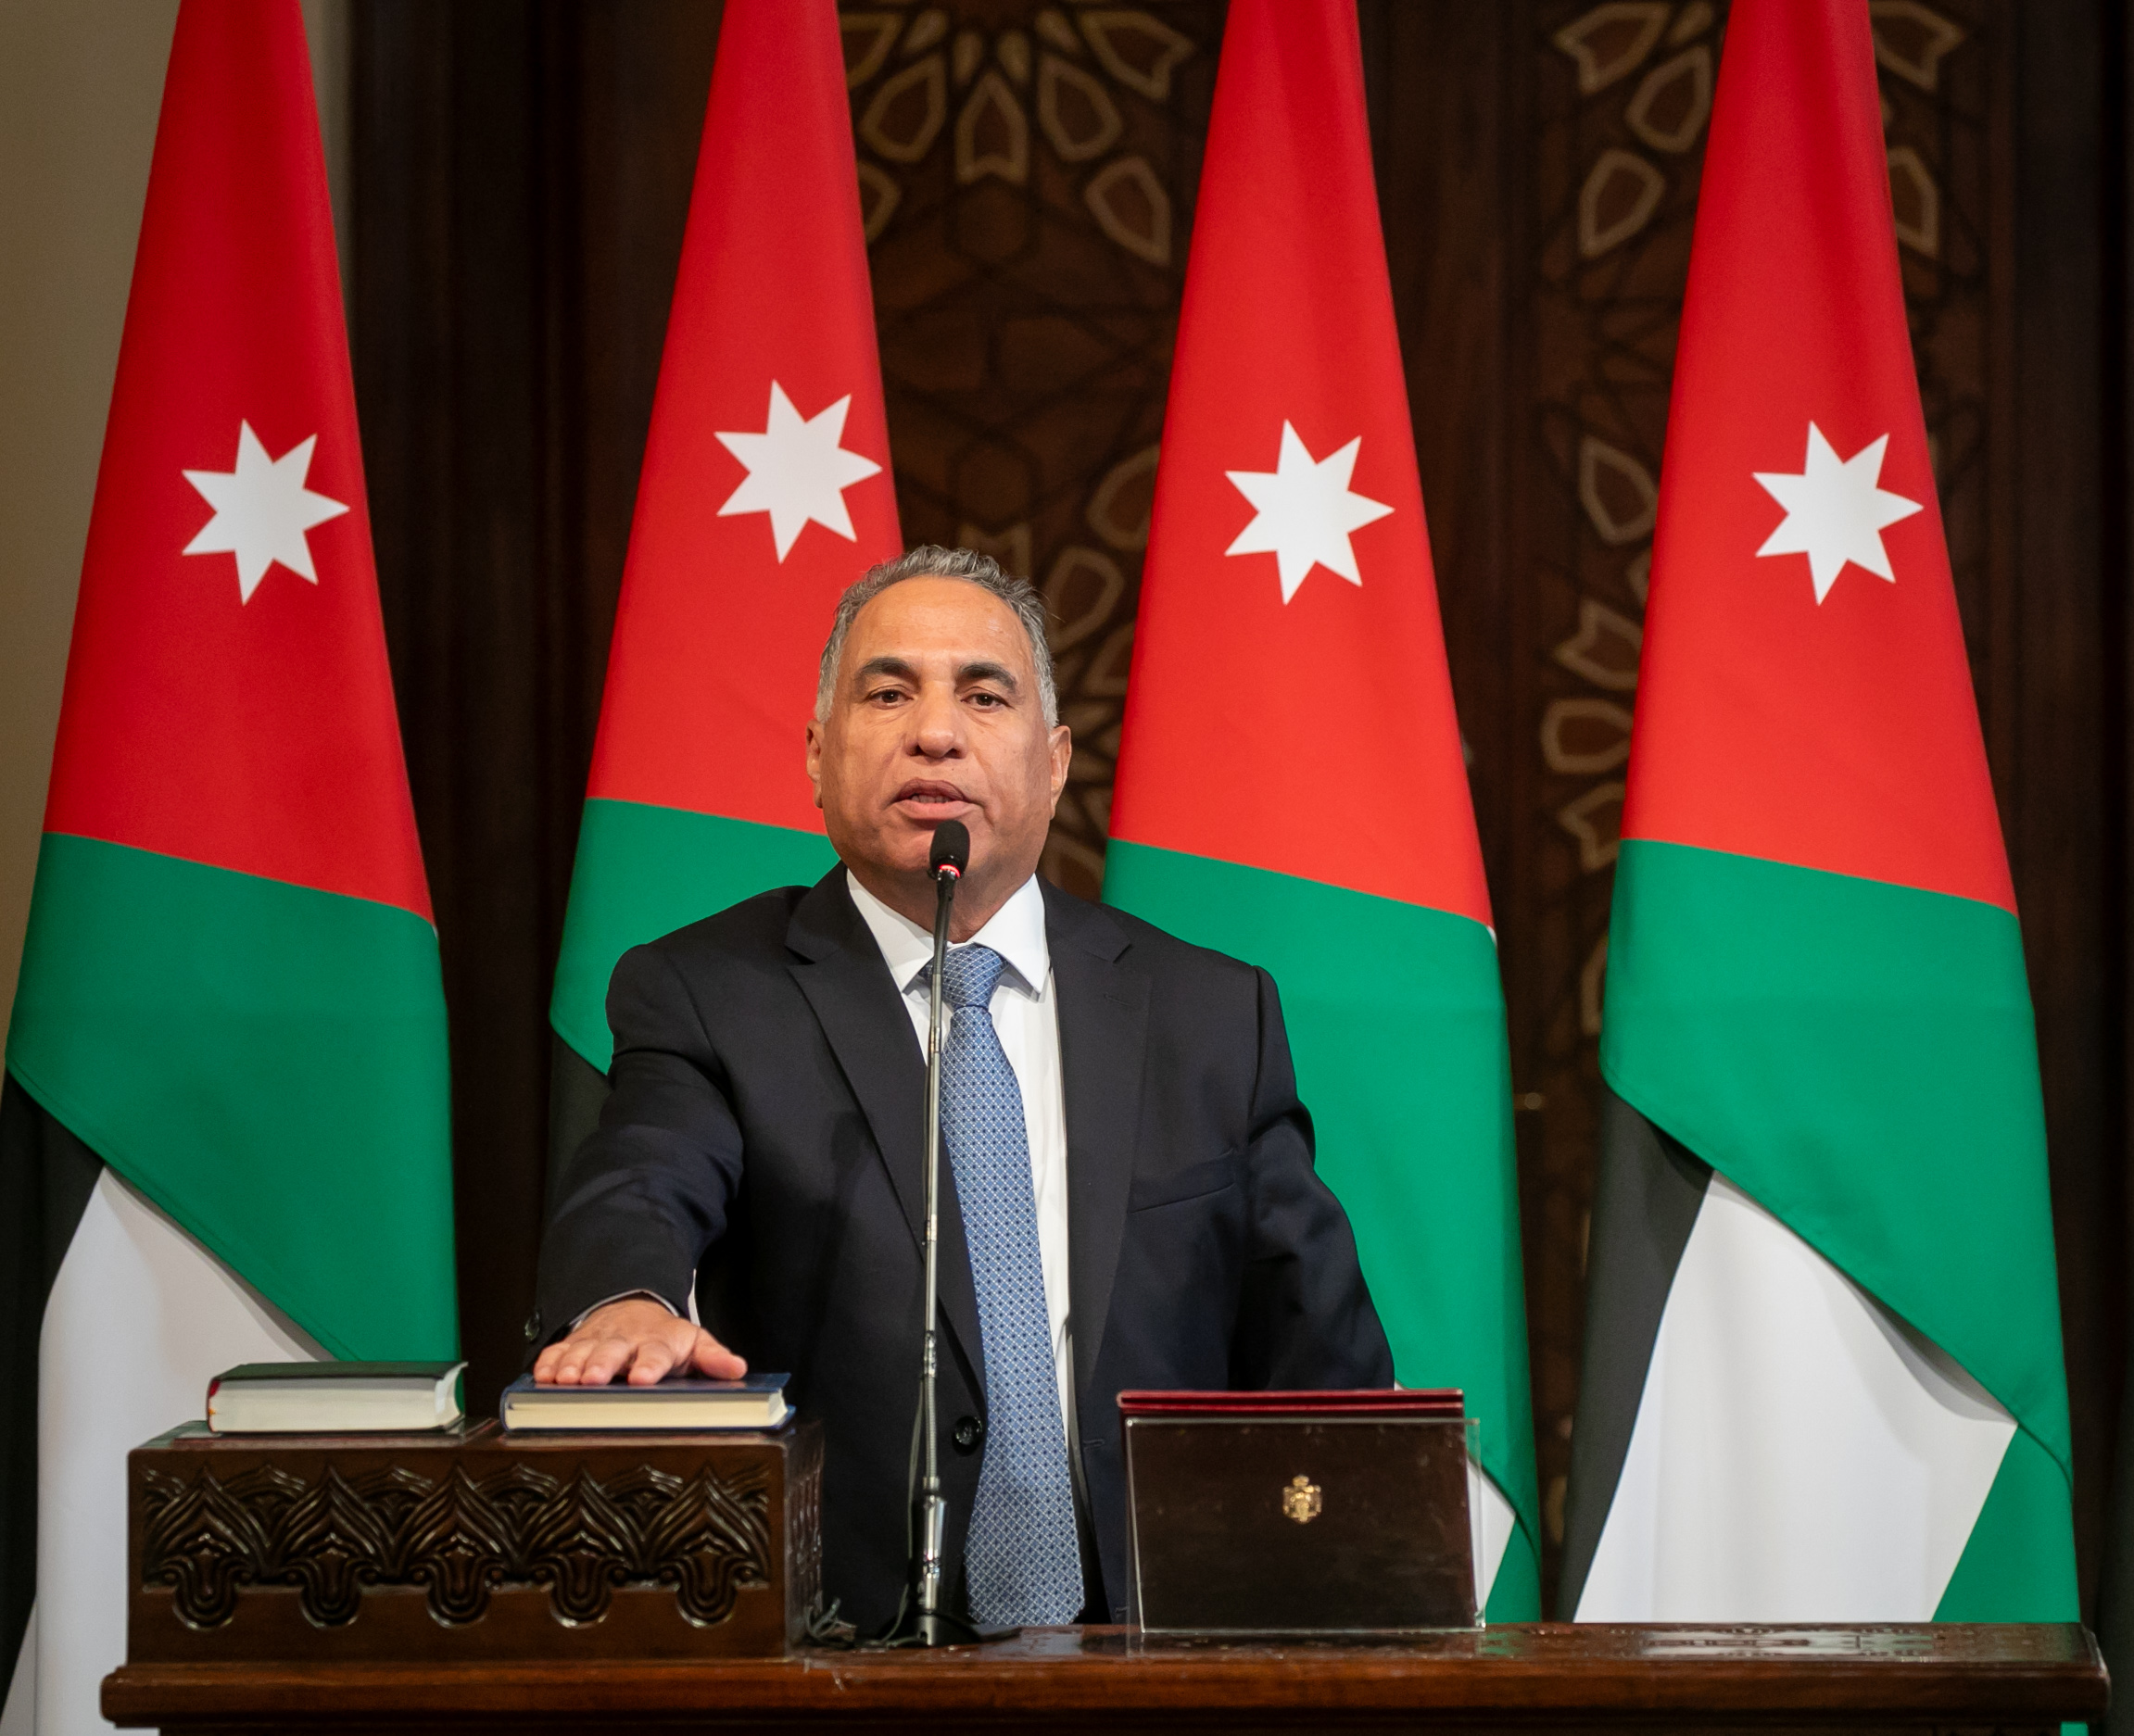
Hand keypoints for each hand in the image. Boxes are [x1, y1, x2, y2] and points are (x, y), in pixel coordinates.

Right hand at [531, 1297, 746, 1386]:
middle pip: (612, 1352)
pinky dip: (548, 1363)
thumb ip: (712, 1357)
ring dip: (572, 1366)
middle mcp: (625, 1340)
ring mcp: (597, 1341)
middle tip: (593, 1380)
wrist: (632, 1308)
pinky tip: (541, 1376)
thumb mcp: (693, 1342)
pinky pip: (557, 1352)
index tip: (642, 1379)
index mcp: (657, 1342)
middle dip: (600, 1365)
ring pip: (581, 1352)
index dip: (649, 1366)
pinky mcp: (574, 1344)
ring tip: (564, 1381)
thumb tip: (737, 1368)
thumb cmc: (663, 1337)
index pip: (655, 1354)